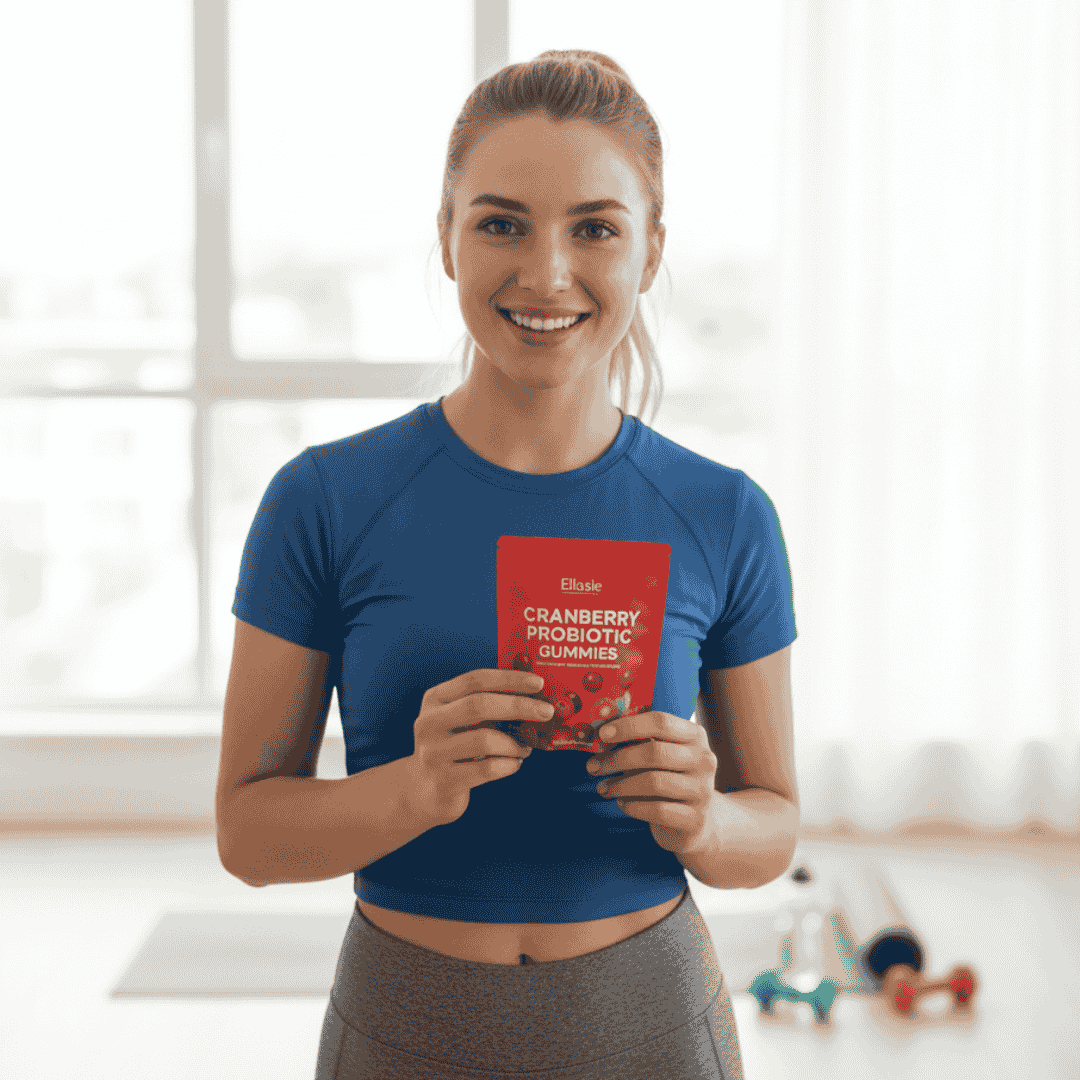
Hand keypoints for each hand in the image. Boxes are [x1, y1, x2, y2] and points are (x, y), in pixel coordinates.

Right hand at [406, 670, 552, 826]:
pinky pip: (487, 770)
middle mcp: (429, 723)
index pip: (475, 680)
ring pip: (484, 741)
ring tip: (526, 748)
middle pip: (478, 706)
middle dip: (518, 706)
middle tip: (546, 712)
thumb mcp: (460, 719)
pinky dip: (508, 766)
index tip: (538, 682)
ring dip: (514, 743)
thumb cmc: (454, 747)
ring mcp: (433, 753)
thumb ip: (488, 704)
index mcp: (435, 699)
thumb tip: (534, 694)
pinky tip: (514, 764)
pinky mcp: (444, 782)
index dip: (509, 679)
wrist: (425, 790)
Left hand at [586, 711, 717, 853]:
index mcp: (694, 736)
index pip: (661, 722)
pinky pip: (657, 810)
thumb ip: (638, 742)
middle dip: (618, 759)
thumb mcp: (662, 755)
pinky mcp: (694, 819)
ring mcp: (701, 790)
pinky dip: (633, 806)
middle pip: (655, 752)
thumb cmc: (671, 779)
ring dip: (621, 785)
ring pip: (654, 782)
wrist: (698, 821)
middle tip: (593, 766)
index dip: (628, 726)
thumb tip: (601, 735)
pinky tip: (622, 803)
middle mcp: (704, 760)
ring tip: (603, 788)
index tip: (602, 735)